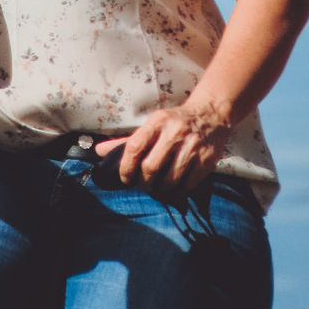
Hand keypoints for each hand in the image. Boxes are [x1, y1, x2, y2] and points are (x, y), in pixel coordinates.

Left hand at [95, 102, 230, 195]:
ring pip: (169, 180)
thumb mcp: (151, 125)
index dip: (126, 167)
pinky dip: (177, 193)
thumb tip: (98, 151)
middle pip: (151, 167)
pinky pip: (187, 186)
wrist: (210, 115)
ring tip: (157, 189)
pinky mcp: (206, 160)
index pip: (135, 147)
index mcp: (157, 121)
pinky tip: (173, 191)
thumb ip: (126, 141)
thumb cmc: (174, 122)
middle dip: (144, 182)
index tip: (125, 178)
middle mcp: (174, 132)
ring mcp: (192, 147)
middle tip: (143, 184)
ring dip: (160, 190)